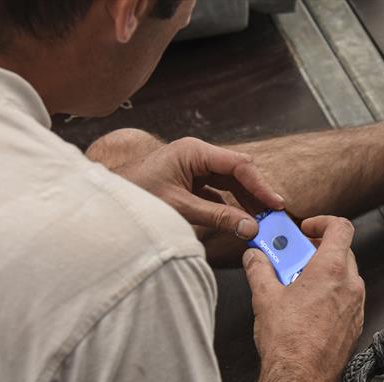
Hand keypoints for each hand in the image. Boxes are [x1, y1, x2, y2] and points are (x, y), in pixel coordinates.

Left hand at [115, 137, 284, 238]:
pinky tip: (240, 221)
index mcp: (194, 152)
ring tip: (261, 221)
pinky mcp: (189, 183)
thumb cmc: (136, 197)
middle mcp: (196, 156)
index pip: (238, 164)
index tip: (275, 205)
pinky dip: (230, 207)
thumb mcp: (180, 209)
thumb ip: (218, 217)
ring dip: (245, 202)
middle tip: (273, 216)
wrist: (108, 204)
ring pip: (229, 183)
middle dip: (256, 194)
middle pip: (237, 172)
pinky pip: (218, 193)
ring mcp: (193, 169)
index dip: (260, 186)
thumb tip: (250, 228)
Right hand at [243, 216, 364, 381]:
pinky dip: (329, 295)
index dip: (323, 222)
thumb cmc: (287, 342)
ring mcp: (356, 307)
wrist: (299, 379)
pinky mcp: (354, 325)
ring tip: (295, 286)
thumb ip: (259, 269)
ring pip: (344, 277)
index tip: (306, 228)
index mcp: (331, 270)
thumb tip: (254, 257)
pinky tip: (306, 309)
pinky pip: (345, 300)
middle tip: (292, 258)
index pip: (341, 228)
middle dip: (316, 251)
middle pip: (341, 252)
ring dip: (322, 274)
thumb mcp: (264, 297)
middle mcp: (350, 286)